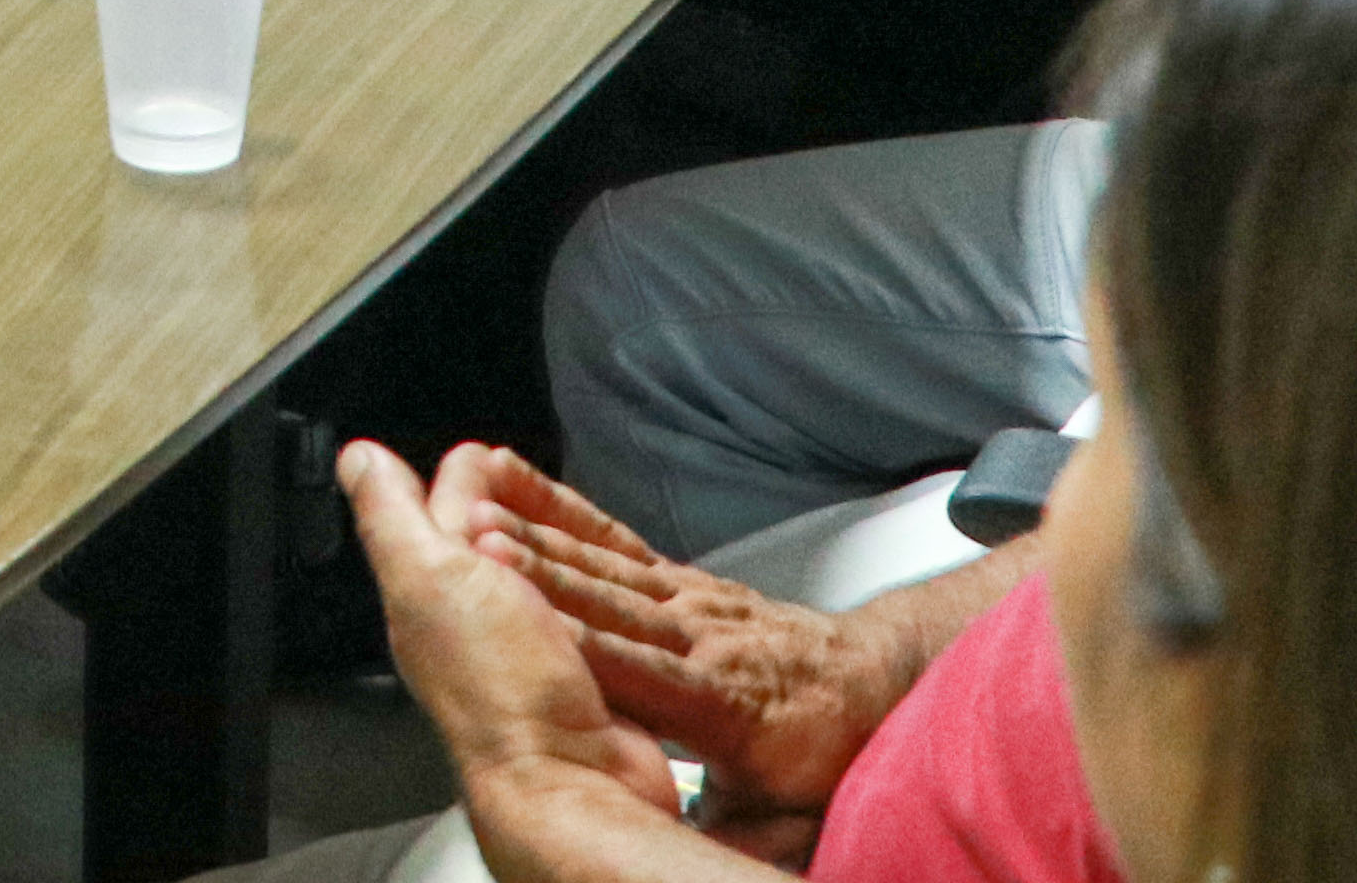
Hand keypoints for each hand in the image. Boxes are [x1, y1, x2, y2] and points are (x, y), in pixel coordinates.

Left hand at [341, 442, 687, 845]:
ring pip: (537, 581)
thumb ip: (393, 516)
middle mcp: (472, 625)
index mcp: (426, 597)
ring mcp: (527, 653)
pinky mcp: (580, 678)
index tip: (481, 452)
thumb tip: (355, 459)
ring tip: (563, 522)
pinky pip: (582, 622)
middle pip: (488, 548)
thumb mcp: (429, 574)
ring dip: (548, 548)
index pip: (437, 516)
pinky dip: (591, 597)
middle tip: (520, 478)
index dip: (460, 479)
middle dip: (503, 508)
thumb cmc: (500, 685)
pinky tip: (605, 586)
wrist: (574, 778)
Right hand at [461, 448, 903, 837]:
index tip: (529, 625)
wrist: (876, 680)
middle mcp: (708, 641)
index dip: (584, 644)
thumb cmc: (826, 748)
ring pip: (613, 571)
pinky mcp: (694, 585)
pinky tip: (532, 508)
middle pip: (614, 605)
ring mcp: (701, 605)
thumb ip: (728, 832)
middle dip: (544, 575)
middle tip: (481, 545)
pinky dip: (577, 529)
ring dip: (546, 543)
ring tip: (485, 517)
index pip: (643, 671)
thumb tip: (671, 859)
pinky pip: (627, 554)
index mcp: (725, 703)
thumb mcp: (790, 813)